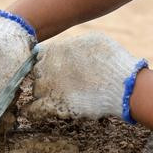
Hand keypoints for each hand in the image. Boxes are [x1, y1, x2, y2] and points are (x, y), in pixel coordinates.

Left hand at [25, 32, 143, 121]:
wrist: (121, 85)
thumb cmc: (112, 61)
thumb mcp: (94, 41)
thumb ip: (76, 44)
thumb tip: (70, 47)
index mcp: (56, 50)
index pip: (40, 55)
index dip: (46, 61)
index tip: (53, 66)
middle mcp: (48, 67)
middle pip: (37, 72)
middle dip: (45, 76)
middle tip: (58, 82)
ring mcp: (48, 87)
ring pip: (36, 90)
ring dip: (42, 92)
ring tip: (55, 96)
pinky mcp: (53, 105)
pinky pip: (33, 109)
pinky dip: (32, 111)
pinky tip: (33, 111)